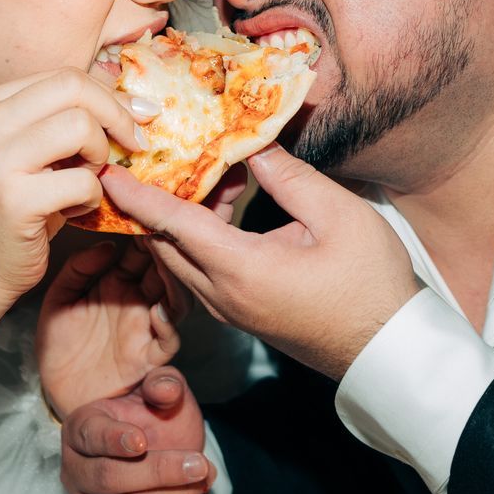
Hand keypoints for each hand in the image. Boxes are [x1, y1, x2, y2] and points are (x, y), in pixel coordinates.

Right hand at [0, 68, 153, 302]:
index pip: (66, 76)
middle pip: (73, 89)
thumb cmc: (24, 203)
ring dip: (100, 158)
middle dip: (114, 117)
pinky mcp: (14, 200)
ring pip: (80, 127)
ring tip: (86, 180)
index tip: (137, 121)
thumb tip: (137, 100)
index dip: (110, 97)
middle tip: (130, 146)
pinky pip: (83, 181)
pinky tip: (74, 210)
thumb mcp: (43, 150)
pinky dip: (93, 198)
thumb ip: (72, 116)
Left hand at [37, 239, 187, 418]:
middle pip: (162, 269)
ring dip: (174, 281)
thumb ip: (76, 271)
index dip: (144, 231)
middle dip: (166, 250)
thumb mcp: (58, 300)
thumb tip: (107, 246)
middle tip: (163, 228)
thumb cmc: (59, 345)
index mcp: (117, 282)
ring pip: (174, 298)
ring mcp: (146, 326)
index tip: (144, 208)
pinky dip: (168, 323)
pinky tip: (158, 310)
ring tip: (167, 264)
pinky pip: (168, 338)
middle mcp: (137, 300)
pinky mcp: (148, 356)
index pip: (139, 250)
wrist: (57, 391)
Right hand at [61, 368, 213, 493]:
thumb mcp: (163, 393)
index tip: (142, 441)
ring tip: (201, 480)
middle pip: (109, 479)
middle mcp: (76, 472)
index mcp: (80, 429)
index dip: (114, 440)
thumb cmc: (157, 419)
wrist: (167, 451)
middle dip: (160, 472)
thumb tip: (167, 390)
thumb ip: (164, 384)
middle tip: (199, 464)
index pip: (90, 437)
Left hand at [99, 144, 420, 378]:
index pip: (171, 225)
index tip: (107, 171)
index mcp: (240, 270)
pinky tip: (225, 200)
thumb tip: (251, 144)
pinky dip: (198, 233)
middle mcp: (221, 295)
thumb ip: (288, 176)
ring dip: (181, 213)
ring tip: (206, 165)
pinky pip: (200, 268)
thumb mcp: (338, 216)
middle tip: (151, 153)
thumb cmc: (370, 283)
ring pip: (181, 256)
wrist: (387, 349)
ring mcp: (229, 308)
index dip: (137, 195)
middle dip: (152, 197)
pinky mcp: (241, 311)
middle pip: (164, 242)